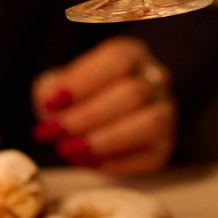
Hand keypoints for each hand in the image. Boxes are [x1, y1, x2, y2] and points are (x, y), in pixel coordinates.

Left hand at [31, 37, 175, 175]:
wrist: (101, 121)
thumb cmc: (79, 98)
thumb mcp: (61, 84)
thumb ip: (52, 91)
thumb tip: (52, 107)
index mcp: (132, 54)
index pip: (117, 60)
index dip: (84, 81)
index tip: (52, 101)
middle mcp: (156, 80)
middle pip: (133, 93)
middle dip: (88, 116)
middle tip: (55, 131)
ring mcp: (166, 113)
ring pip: (150, 123)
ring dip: (106, 140)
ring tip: (70, 150)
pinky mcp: (165, 146)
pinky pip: (149, 156)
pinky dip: (115, 162)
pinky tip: (87, 162)